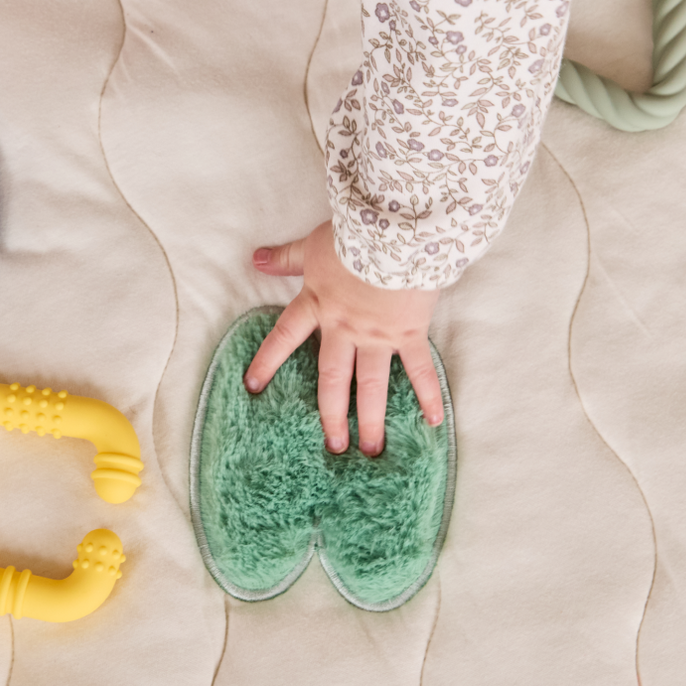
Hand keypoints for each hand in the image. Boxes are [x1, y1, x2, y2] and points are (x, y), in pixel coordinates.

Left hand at [245, 221, 444, 455]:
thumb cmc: (353, 236)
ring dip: (371, 420)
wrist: (395, 234)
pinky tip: (432, 421)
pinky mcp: (409, 334)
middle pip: (332, 379)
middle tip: (333, 445)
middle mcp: (344, 329)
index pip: (284, 338)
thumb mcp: (313, 246)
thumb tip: (257, 259)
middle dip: (331, 414)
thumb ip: (286, 257)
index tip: (253, 387)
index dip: (267, 361)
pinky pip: (418, 370)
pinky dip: (428, 395)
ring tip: (371, 450)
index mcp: (317, 306)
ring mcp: (377, 336)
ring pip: (371, 386)